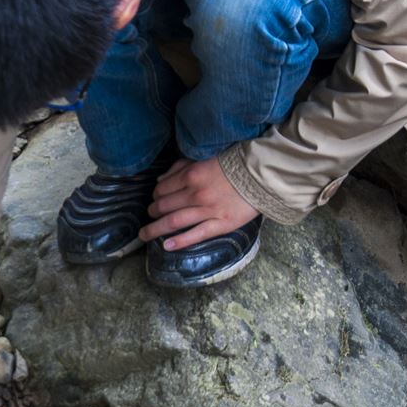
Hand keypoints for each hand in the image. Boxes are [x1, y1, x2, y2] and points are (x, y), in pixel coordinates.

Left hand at [141, 156, 258, 249]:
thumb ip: (180, 167)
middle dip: (153, 213)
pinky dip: (179, 241)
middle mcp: (196, 194)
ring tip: (145, 235)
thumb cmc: (232, 166)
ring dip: (156, 229)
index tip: (154, 200)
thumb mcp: (203, 160)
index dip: (155, 196)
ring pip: (174, 222)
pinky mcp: (221, 224)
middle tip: (150, 216)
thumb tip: (160, 180)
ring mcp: (208, 211)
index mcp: (191, 176)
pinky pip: (196, 235)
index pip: (162, 189)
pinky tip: (166, 246)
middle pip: (164, 206)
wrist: (260, 176)